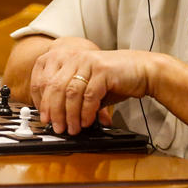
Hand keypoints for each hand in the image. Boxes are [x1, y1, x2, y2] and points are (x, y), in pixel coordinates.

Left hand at [31, 47, 153, 133]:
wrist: (144, 71)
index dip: (43, 102)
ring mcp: (89, 63)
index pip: (46, 81)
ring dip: (70, 115)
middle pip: (55, 88)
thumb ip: (75, 100)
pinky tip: (86, 122)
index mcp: (69, 60)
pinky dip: (86, 112)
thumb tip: (60, 119)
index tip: (45, 118)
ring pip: (71, 92)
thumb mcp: (90, 89)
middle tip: (57, 127)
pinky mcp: (103, 71)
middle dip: (54, 111)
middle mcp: (76, 59)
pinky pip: (89, 95)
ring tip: (72, 129)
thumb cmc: (117, 81)